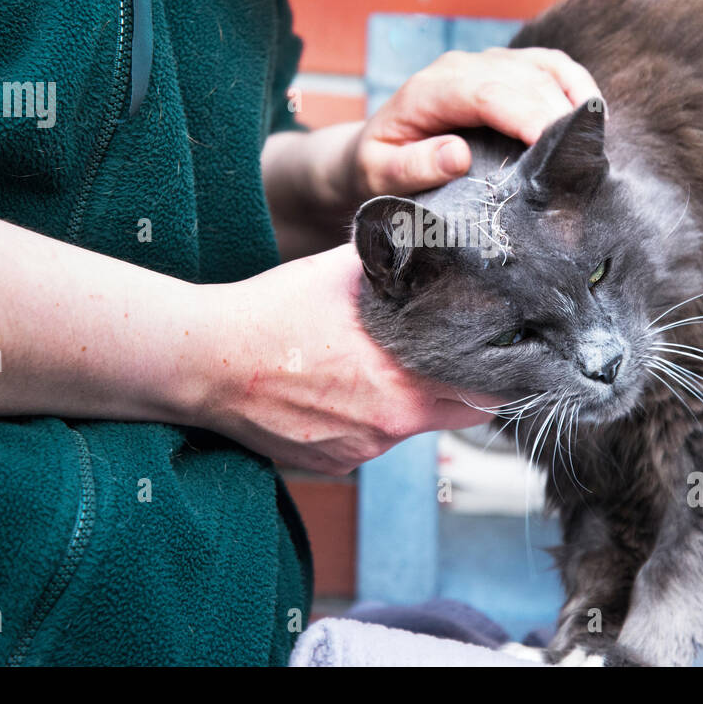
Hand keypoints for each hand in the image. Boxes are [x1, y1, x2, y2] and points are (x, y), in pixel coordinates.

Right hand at [189, 244, 493, 473]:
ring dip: (404, 401)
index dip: (497, 374)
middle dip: (455, 387)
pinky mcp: (333, 464)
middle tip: (444, 357)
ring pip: (408, 426)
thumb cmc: (270, 314)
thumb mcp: (339, 273)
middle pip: (454, 414)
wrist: (205, 361)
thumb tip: (432, 239)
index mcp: (404, 382)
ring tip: (372, 367)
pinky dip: (364, 420)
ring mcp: (360, 451)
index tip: (497, 357)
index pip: (486, 395)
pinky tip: (337, 390)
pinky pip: (368, 442)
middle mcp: (389, 426)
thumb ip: (394, 261)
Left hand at [344, 46, 601, 199]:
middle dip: (558, 116)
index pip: (488, 92)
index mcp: (429, 91)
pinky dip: (576, 85)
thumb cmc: (376, 166)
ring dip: (574, 99)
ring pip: (544, 68)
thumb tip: (458, 155)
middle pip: (523, 80)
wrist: (373, 150)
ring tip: (594, 141)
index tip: (554, 144)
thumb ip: (412, 166)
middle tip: (585, 160)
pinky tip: (594, 116)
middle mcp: (461, 67)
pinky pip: (551, 66)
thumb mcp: (378, 175)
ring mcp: (486, 64)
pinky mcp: (507, 70)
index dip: (526, 115)